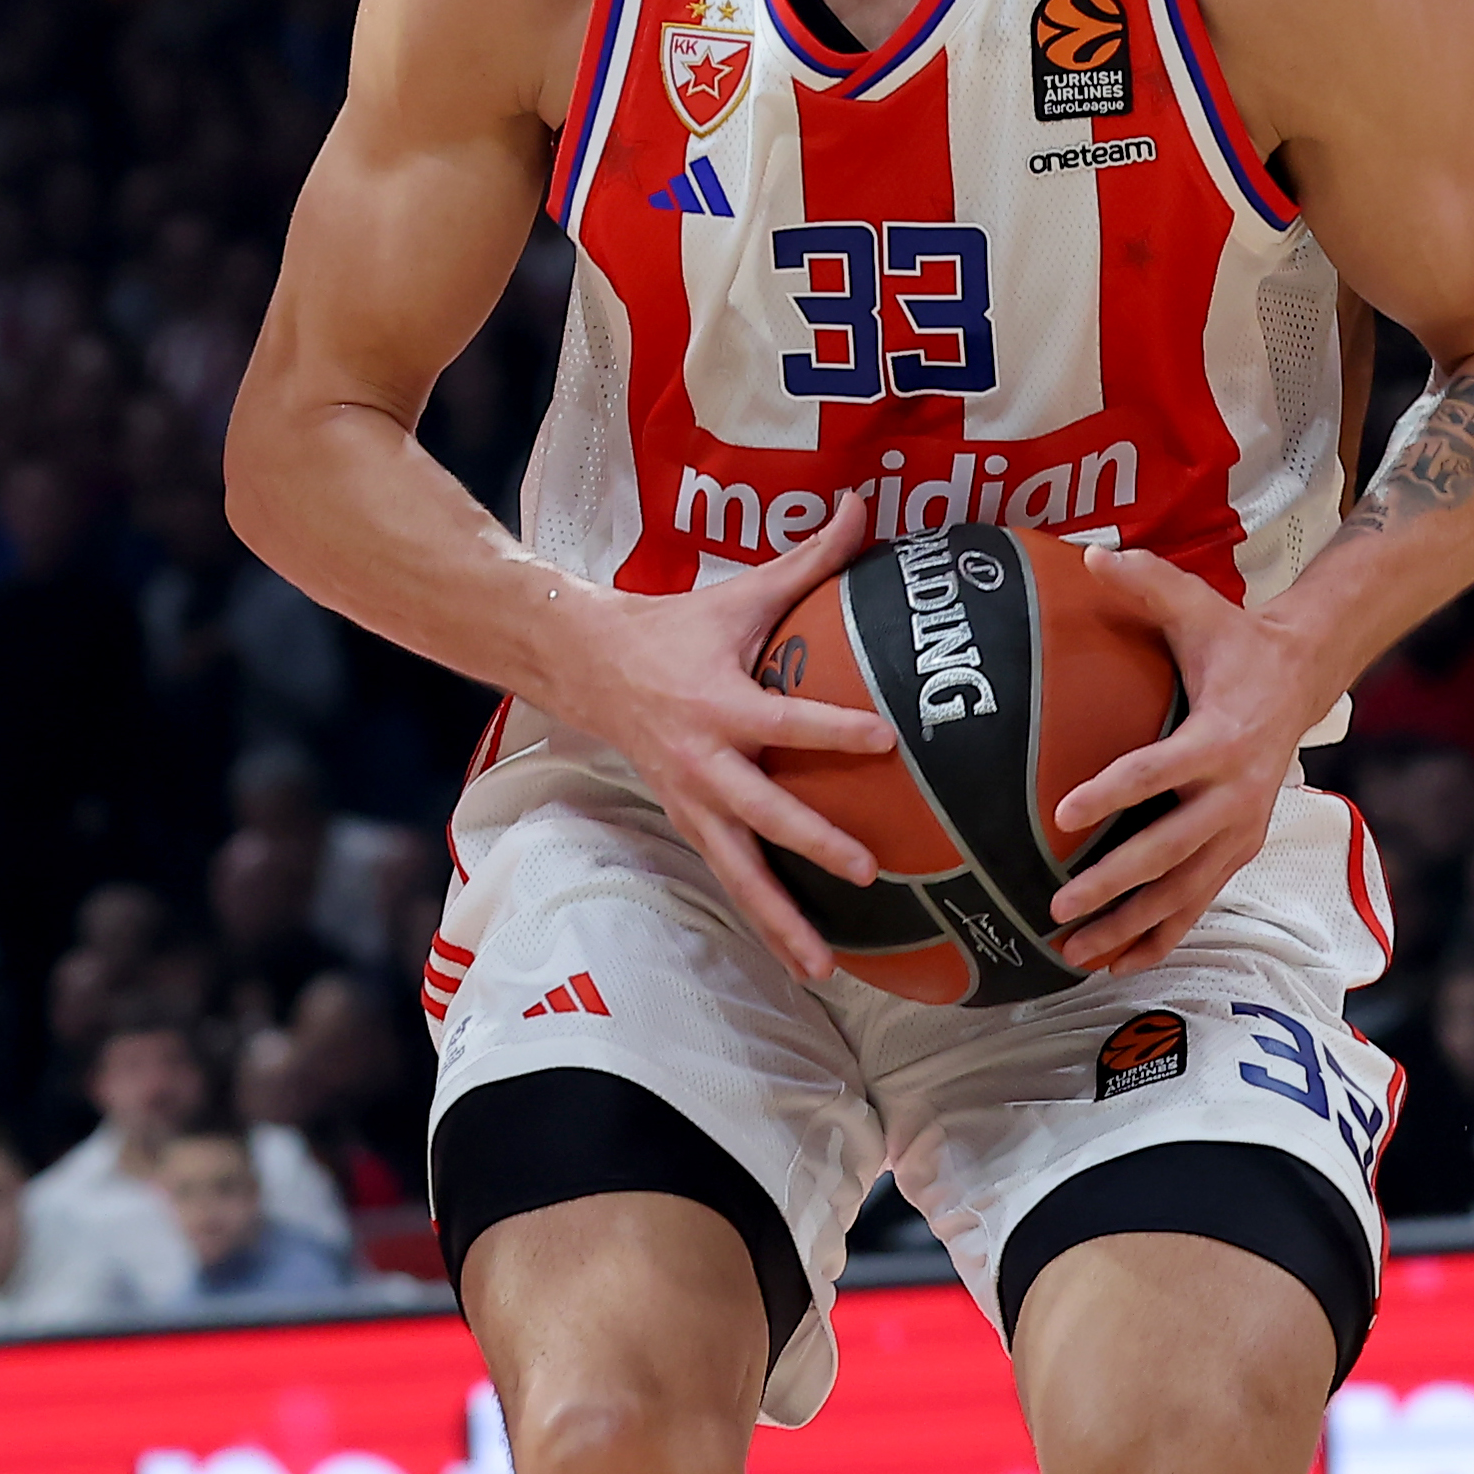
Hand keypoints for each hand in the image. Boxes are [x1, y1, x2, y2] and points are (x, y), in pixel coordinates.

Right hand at [546, 493, 898, 982]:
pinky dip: (762, 918)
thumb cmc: (675, 629)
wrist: (585, 666)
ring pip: (738, 872)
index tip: (887, 739)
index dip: (835, 727)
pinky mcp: (687, 825)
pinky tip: (803, 956)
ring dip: (780, 920)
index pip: (787, 719)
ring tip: (826, 967)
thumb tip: (863, 505)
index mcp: (720, 704)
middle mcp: (703, 764)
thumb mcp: (740, 595)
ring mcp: (691, 803)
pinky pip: (729, 878)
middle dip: (812, 842)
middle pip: (762, 813)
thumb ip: (809, 559)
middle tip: (867, 869)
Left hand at [1047, 546, 1333, 976]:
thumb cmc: (1234, 642)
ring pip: (1184, 892)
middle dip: (1114, 883)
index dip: (1112, 794)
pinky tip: (1118, 962)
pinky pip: (1199, 903)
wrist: (1303, 680)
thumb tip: (1088, 554)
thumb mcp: (1197, 606)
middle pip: (1170, 849)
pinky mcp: (1240, 848)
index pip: (1159, 771)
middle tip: (1056, 903)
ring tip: (1073, 951)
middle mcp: (1236, 793)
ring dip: (1130, 924)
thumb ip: (1146, 581)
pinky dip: (1162, 935)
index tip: (1063, 815)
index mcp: (1220, 737)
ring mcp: (1240, 829)